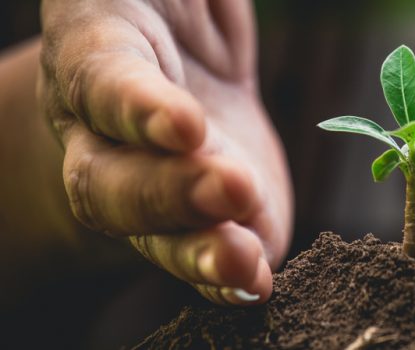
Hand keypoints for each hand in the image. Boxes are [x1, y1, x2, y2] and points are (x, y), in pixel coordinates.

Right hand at [38, 0, 292, 304]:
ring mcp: (147, 183)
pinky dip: (224, 275)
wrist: (179, 63)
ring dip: (196, 251)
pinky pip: (198, 252)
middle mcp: (105, 130)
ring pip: (151, 231)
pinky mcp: (195, 216)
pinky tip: (254, 284)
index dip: (134, 106)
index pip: (101, 78)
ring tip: (243, 265)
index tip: (183, 123)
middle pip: (112, 177)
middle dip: (167, 191)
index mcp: (97, 49)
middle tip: (232, 188)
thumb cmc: (172, 0)